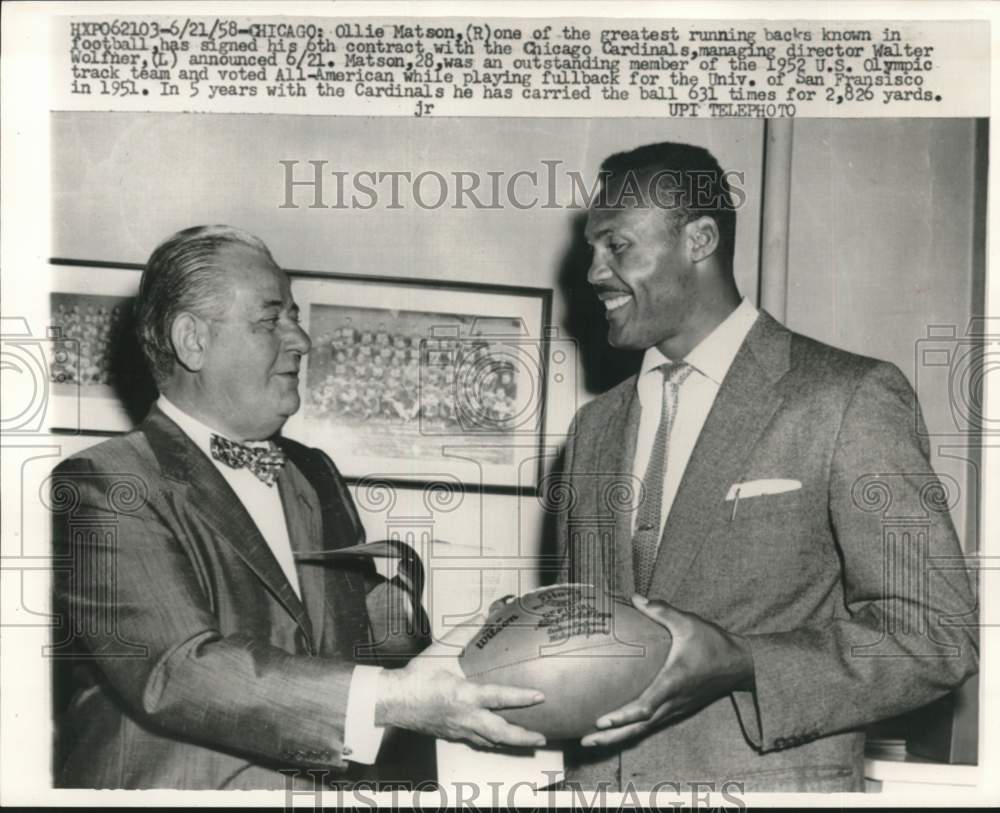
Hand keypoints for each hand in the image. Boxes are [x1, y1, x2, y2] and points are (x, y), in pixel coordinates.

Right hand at [375, 616, 546, 748]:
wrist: (393, 700)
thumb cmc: (416, 677)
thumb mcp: (440, 650)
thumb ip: (463, 632)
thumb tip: (483, 616)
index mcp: (463, 695)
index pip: (498, 697)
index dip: (520, 697)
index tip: (539, 696)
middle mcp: (464, 716)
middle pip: (500, 733)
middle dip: (523, 737)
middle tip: (541, 738)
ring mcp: (459, 729)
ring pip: (490, 742)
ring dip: (511, 743)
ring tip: (528, 741)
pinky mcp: (452, 734)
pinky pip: (477, 742)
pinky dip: (492, 742)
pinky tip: (499, 739)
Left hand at [581, 595, 754, 747]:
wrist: (740, 664)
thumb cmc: (714, 643)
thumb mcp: (688, 622)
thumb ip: (662, 610)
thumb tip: (636, 598)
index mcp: (673, 682)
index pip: (646, 707)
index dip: (623, 716)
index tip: (602, 720)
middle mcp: (673, 702)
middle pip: (639, 727)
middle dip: (612, 736)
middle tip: (586, 741)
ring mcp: (676, 709)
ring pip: (644, 730)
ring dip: (619, 737)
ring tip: (592, 739)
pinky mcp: (677, 709)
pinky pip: (651, 725)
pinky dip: (631, 729)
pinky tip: (616, 728)